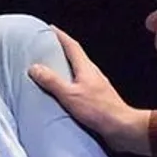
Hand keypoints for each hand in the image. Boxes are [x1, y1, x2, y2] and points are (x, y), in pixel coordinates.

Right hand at [28, 27, 151, 154]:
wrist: (122, 127)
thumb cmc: (97, 110)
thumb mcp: (70, 95)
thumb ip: (52, 81)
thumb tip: (34, 67)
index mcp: (86, 68)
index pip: (72, 46)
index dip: (61, 36)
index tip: (50, 28)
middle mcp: (92, 73)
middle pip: (76, 56)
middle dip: (62, 49)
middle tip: (47, 47)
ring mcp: (97, 85)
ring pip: (79, 70)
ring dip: (66, 66)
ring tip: (52, 69)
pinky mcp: (98, 98)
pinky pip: (81, 84)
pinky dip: (70, 82)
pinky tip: (64, 91)